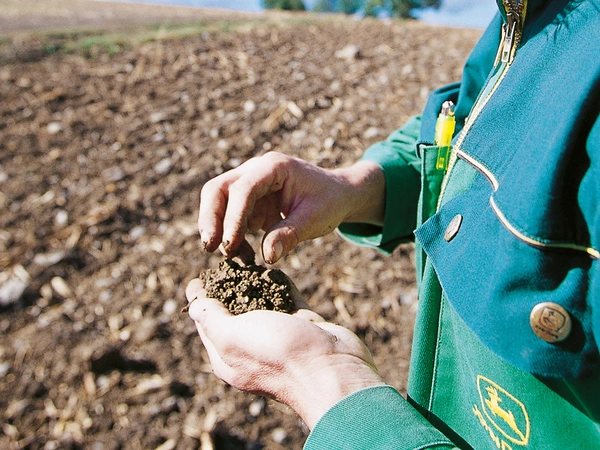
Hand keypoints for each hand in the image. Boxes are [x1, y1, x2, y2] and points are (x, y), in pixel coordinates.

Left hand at [186, 279, 385, 428]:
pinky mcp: (304, 326)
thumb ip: (210, 318)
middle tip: (224, 262)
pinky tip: (275, 270)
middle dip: (227, 288)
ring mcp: (280, 337)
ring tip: (246, 260)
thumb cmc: (278, 354)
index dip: (201, 300)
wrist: (332, 369)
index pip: (206, 324)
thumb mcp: (232, 336)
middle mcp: (252, 347)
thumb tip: (193, 304)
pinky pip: (289, 300)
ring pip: (262, 305)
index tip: (198, 276)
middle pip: (233, 313)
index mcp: (228, 356)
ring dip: (254, 284)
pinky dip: (281, 285)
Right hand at [198, 152, 383, 263]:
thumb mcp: (315, 219)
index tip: (230, 245)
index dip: (233, 218)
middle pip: (218, 189)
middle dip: (211, 219)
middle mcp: (255, 170)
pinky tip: (246, 255)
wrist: (337, 195)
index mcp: (274, 167)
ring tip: (235, 256)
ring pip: (217, 202)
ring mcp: (249, 183)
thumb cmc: (329, 202)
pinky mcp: (248, 201)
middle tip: (211, 248)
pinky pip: (229, 217)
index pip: (243, 189)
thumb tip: (268, 256)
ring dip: (219, 230)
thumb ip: (290, 235)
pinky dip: (232, 237)